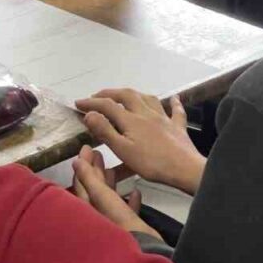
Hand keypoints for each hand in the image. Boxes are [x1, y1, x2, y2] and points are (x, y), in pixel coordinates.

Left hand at [72, 146, 160, 239]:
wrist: (141, 249)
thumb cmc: (118, 223)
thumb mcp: (102, 197)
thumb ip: (90, 179)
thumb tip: (76, 161)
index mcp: (87, 207)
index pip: (81, 182)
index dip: (83, 164)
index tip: (86, 148)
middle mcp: (97, 214)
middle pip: (93, 189)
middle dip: (95, 170)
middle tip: (98, 153)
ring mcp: (112, 222)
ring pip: (109, 199)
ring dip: (111, 184)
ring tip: (113, 169)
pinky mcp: (128, 228)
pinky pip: (126, 211)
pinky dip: (129, 201)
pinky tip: (135, 192)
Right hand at [76, 90, 206, 194]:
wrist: (184, 168)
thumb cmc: (151, 163)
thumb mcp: (122, 149)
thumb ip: (105, 130)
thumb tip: (89, 113)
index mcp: (131, 120)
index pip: (107, 105)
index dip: (91, 103)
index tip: (78, 103)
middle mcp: (146, 113)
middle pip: (127, 96)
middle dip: (110, 93)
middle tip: (98, 96)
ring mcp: (164, 118)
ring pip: (148, 99)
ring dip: (135, 94)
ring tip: (126, 95)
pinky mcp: (178, 127)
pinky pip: (176, 111)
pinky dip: (173, 103)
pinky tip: (174, 98)